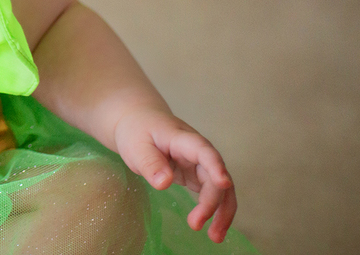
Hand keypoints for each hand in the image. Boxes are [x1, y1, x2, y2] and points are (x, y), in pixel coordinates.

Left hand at [112, 107, 236, 242]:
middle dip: (212, 201)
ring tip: (215, 237)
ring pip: (219, 188)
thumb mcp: (135, 146)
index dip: (215, 166)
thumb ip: (150, 163)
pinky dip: (213, 209)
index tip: (223, 183)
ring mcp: (199, 163)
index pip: (204, 151)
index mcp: (182, 139)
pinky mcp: (196, 174)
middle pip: (214, 175)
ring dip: (220, 211)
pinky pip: (211, 193)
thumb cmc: (136, 131)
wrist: (138, 122)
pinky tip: (212, 228)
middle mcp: (197, 151)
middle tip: (196, 224)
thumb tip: (164, 183)